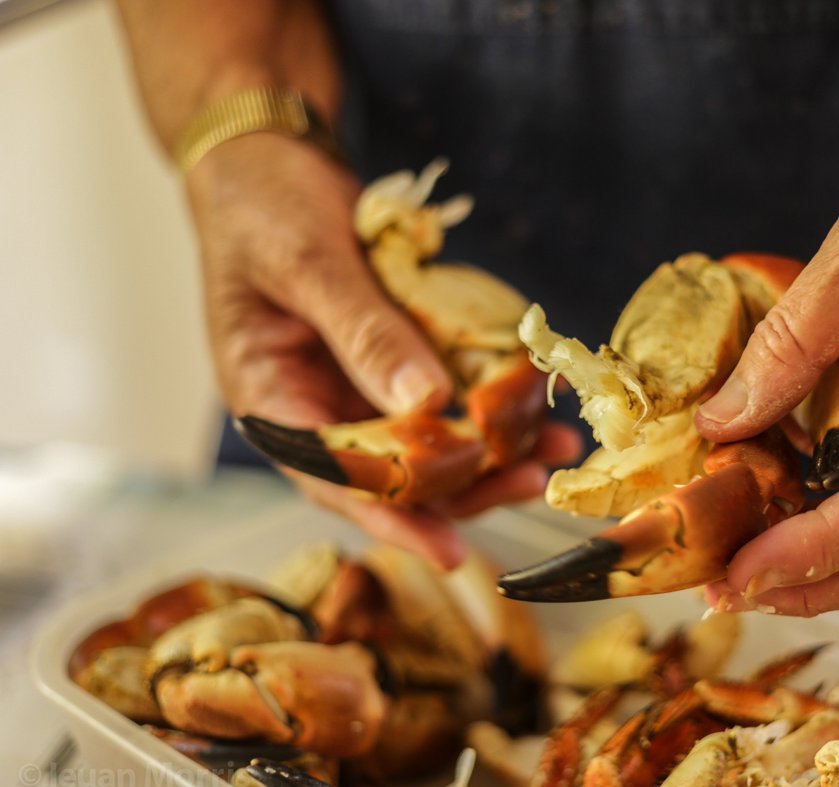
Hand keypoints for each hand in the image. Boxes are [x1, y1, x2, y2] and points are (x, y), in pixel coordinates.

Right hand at [186, 134, 579, 567]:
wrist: (268, 157)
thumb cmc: (261, 209)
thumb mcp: (308, 266)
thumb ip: (364, 334)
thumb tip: (426, 403)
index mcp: (271, 398)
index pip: (332, 480)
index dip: (392, 518)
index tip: (450, 549)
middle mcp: (316, 405)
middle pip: (390, 474)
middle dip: (462, 488)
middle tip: (531, 483)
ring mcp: (356, 383)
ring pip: (424, 441)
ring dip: (486, 451)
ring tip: (549, 450)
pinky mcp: (392, 357)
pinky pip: (441, 393)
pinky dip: (483, 402)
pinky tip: (532, 406)